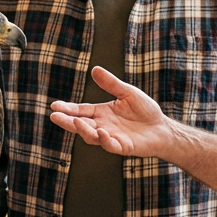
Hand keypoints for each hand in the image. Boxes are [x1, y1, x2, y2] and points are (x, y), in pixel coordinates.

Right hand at [49, 66, 176, 159]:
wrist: (162, 128)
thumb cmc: (145, 111)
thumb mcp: (127, 93)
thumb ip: (111, 84)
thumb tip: (95, 69)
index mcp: (101, 113)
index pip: (80, 111)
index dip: (67, 109)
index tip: (54, 106)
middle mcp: (102, 126)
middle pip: (80, 125)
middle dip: (67, 121)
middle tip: (54, 116)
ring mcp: (111, 137)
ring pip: (91, 136)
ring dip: (83, 130)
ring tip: (76, 122)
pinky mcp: (123, 147)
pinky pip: (110, 145)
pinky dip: (105, 140)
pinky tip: (101, 132)